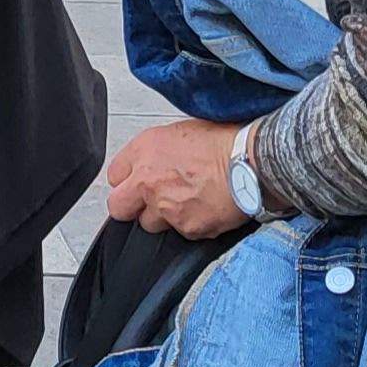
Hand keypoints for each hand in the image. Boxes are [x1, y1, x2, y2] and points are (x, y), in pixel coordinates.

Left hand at [103, 118, 250, 239]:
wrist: (253, 162)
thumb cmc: (224, 142)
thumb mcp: (180, 133)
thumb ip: (155, 153)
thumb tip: (150, 165)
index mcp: (144, 150)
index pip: (114, 175)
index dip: (127, 181)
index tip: (136, 184)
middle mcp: (147, 181)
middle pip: (118, 207)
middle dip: (131, 207)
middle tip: (149, 203)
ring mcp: (165, 208)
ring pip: (150, 224)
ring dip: (163, 218)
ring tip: (187, 203)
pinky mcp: (187, 228)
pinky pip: (181, 233)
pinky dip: (192, 225)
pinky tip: (206, 209)